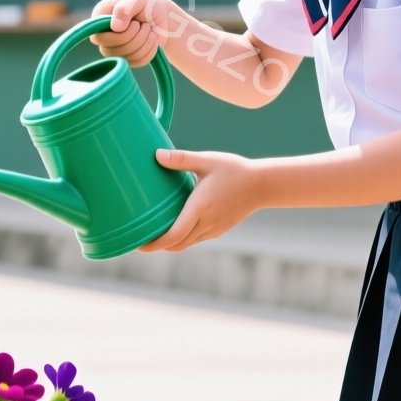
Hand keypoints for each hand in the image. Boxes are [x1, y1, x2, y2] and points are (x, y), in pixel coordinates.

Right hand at [91, 0, 184, 67]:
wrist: (164, 17)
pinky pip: (136, 62)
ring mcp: (114, 48)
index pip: (98, 36)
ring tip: (148, 29)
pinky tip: (152, 39)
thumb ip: (124, 9)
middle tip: (143, 25)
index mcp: (100, 17)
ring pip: (124, 57)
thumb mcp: (138, 0)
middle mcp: (103, 34)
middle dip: (133, 39)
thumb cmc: (148, 5)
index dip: (119, 34)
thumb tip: (115, 27)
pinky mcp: (128, 57)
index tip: (135, 22)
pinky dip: (149, 51)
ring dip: (143, 42)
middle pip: (109, 50)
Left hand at [140, 148, 262, 251]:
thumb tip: (157, 154)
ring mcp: (213, 229)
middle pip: (176, 245)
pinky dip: (182, 239)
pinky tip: (174, 228)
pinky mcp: (218, 230)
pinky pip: (195, 239)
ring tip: (152, 234)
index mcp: (200, 208)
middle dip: (156, 246)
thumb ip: (182, 158)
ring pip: (186, 244)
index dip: (155, 244)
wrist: (262, 185)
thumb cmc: (234, 170)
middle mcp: (206, 223)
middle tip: (138, 240)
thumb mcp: (207, 160)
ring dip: (169, 243)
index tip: (139, 243)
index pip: (174, 235)